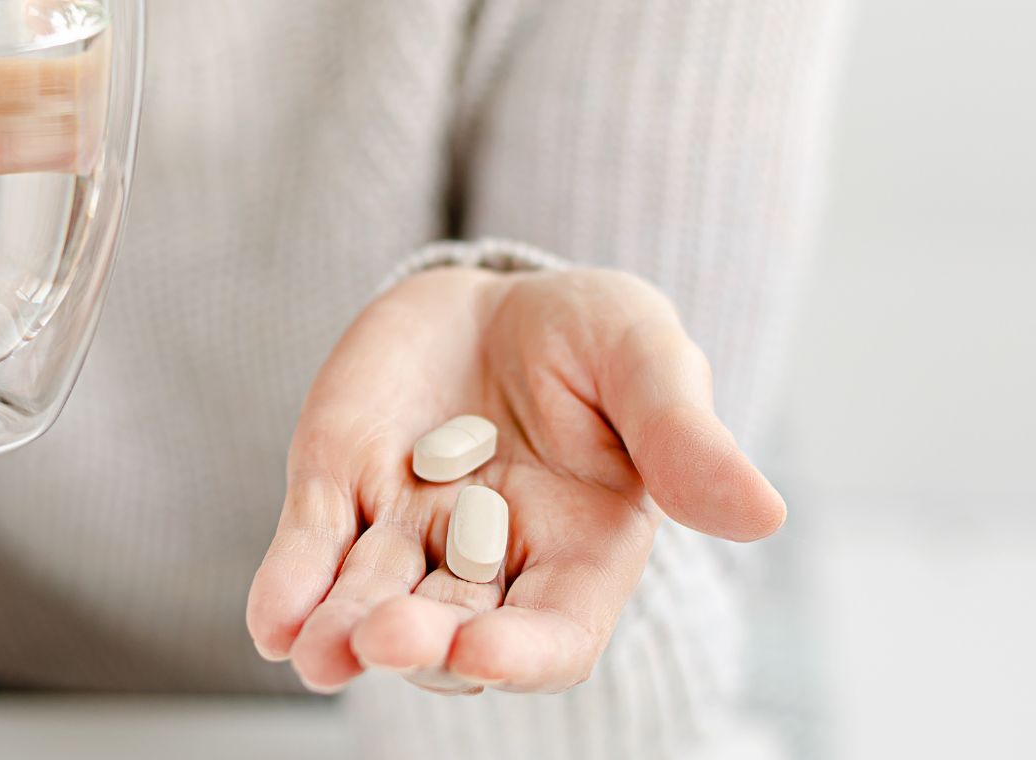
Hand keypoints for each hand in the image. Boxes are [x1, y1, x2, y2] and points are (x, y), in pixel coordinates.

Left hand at [246, 266, 784, 693]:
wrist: (494, 297)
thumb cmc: (591, 337)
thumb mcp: (648, 361)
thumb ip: (685, 438)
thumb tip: (764, 514)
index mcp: (579, 550)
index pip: (554, 633)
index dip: (522, 655)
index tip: (483, 653)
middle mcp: (489, 562)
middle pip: (452, 631)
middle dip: (418, 641)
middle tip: (384, 638)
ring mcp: (407, 534)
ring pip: (371, 603)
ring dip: (342, 632)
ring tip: (313, 650)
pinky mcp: (339, 493)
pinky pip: (311, 550)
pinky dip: (289, 587)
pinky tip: (270, 622)